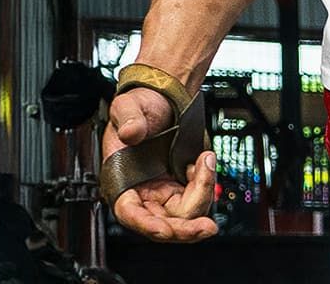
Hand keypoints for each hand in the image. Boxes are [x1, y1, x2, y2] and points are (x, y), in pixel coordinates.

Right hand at [102, 87, 217, 241]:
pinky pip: (197, 197)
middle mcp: (144, 194)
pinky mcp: (182, 185)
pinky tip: (204, 162)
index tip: (164, 230)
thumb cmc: (140, 107)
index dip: (147, 225)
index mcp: (122, 183)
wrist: (162, 99)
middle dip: (184, 229)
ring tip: (205, 161)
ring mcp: (164, 191)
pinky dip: (206, 183)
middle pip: (163, 224)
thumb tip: (132, 132)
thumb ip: (129, 120)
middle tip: (207, 228)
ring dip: (202, 194)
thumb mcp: (129, 107)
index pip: (131, 214)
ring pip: (184, 214)